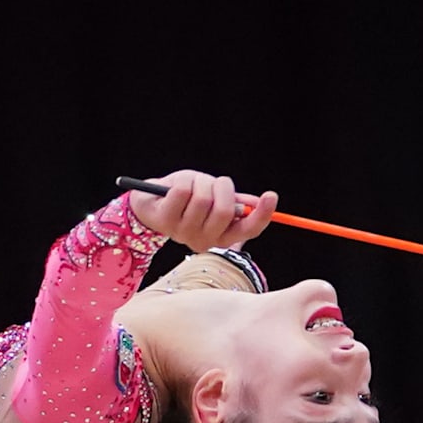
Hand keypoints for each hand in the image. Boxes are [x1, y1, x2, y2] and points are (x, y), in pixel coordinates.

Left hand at [126, 171, 277, 251]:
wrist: (151, 202)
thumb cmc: (186, 199)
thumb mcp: (214, 198)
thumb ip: (236, 202)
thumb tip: (260, 201)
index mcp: (221, 237)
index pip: (248, 230)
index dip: (262, 214)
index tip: (271, 195)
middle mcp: (204, 241)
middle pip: (225, 211)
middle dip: (222, 188)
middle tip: (215, 182)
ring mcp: (184, 233)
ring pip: (203, 199)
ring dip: (200, 182)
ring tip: (192, 184)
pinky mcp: (166, 221)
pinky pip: (183, 192)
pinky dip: (183, 181)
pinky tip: (176, 187)